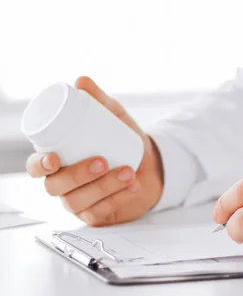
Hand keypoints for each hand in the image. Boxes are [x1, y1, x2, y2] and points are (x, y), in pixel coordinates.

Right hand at [26, 76, 163, 226]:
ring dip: (104, 186)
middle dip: (78, 175)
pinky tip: (133, 186)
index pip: (37, 166)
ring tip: (127, 171)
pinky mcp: (98, 214)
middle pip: (56, 187)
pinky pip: (102, 212)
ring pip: (80, 202)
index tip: (54, 158)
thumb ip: (97, 100)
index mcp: (59, 160)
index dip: (40, 165)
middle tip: (102, 160)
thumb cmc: (122, 140)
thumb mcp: (113, 117)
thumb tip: (81, 81)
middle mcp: (64, 184)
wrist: (152, 162)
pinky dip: (120, 198)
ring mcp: (79, 202)